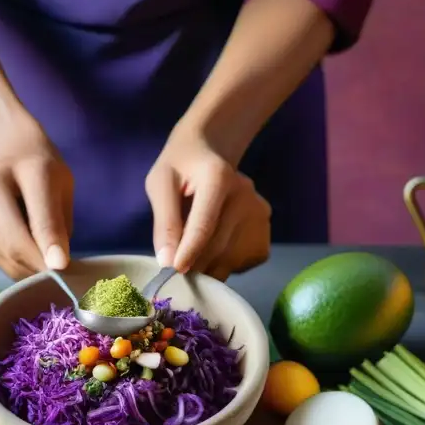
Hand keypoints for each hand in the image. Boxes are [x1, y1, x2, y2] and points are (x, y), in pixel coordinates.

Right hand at [0, 121, 73, 279]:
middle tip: (60, 274)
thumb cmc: (41, 171)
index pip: (40, 216)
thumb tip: (54, 267)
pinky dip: (15, 262)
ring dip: (29, 266)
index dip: (50, 246)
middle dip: (40, 267)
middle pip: (15, 244)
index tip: (62, 268)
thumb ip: (58, 226)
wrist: (3, 148)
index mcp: (27, 169)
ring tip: (37, 245)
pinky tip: (18, 240)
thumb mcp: (62, 188)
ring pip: (6, 259)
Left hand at [145, 128, 270, 279]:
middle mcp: (246, 194)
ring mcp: (260, 213)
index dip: (189, 251)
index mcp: (218, 177)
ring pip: (230, 260)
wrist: (209, 152)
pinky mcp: (265, 231)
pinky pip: (241, 264)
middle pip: (218, 246)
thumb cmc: (179, 169)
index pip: (205, 223)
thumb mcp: (160, 184)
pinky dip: (223, 267)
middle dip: (193, 266)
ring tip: (192, 258)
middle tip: (174, 272)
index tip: (173, 270)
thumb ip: (164, 222)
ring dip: (207, 270)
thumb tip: (167, 262)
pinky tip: (212, 250)